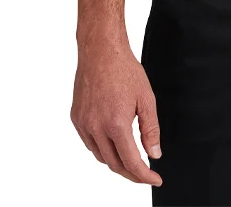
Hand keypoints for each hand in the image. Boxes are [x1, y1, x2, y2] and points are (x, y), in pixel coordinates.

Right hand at [71, 41, 163, 185]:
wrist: (101, 51)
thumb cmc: (124, 70)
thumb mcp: (146, 98)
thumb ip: (151, 129)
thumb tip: (154, 154)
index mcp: (116, 124)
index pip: (131, 161)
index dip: (144, 175)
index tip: (155, 179)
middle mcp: (96, 128)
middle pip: (114, 164)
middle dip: (131, 172)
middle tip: (145, 172)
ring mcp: (83, 124)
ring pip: (100, 156)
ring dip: (115, 162)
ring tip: (130, 159)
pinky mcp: (75, 118)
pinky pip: (89, 143)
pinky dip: (102, 149)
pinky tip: (112, 143)